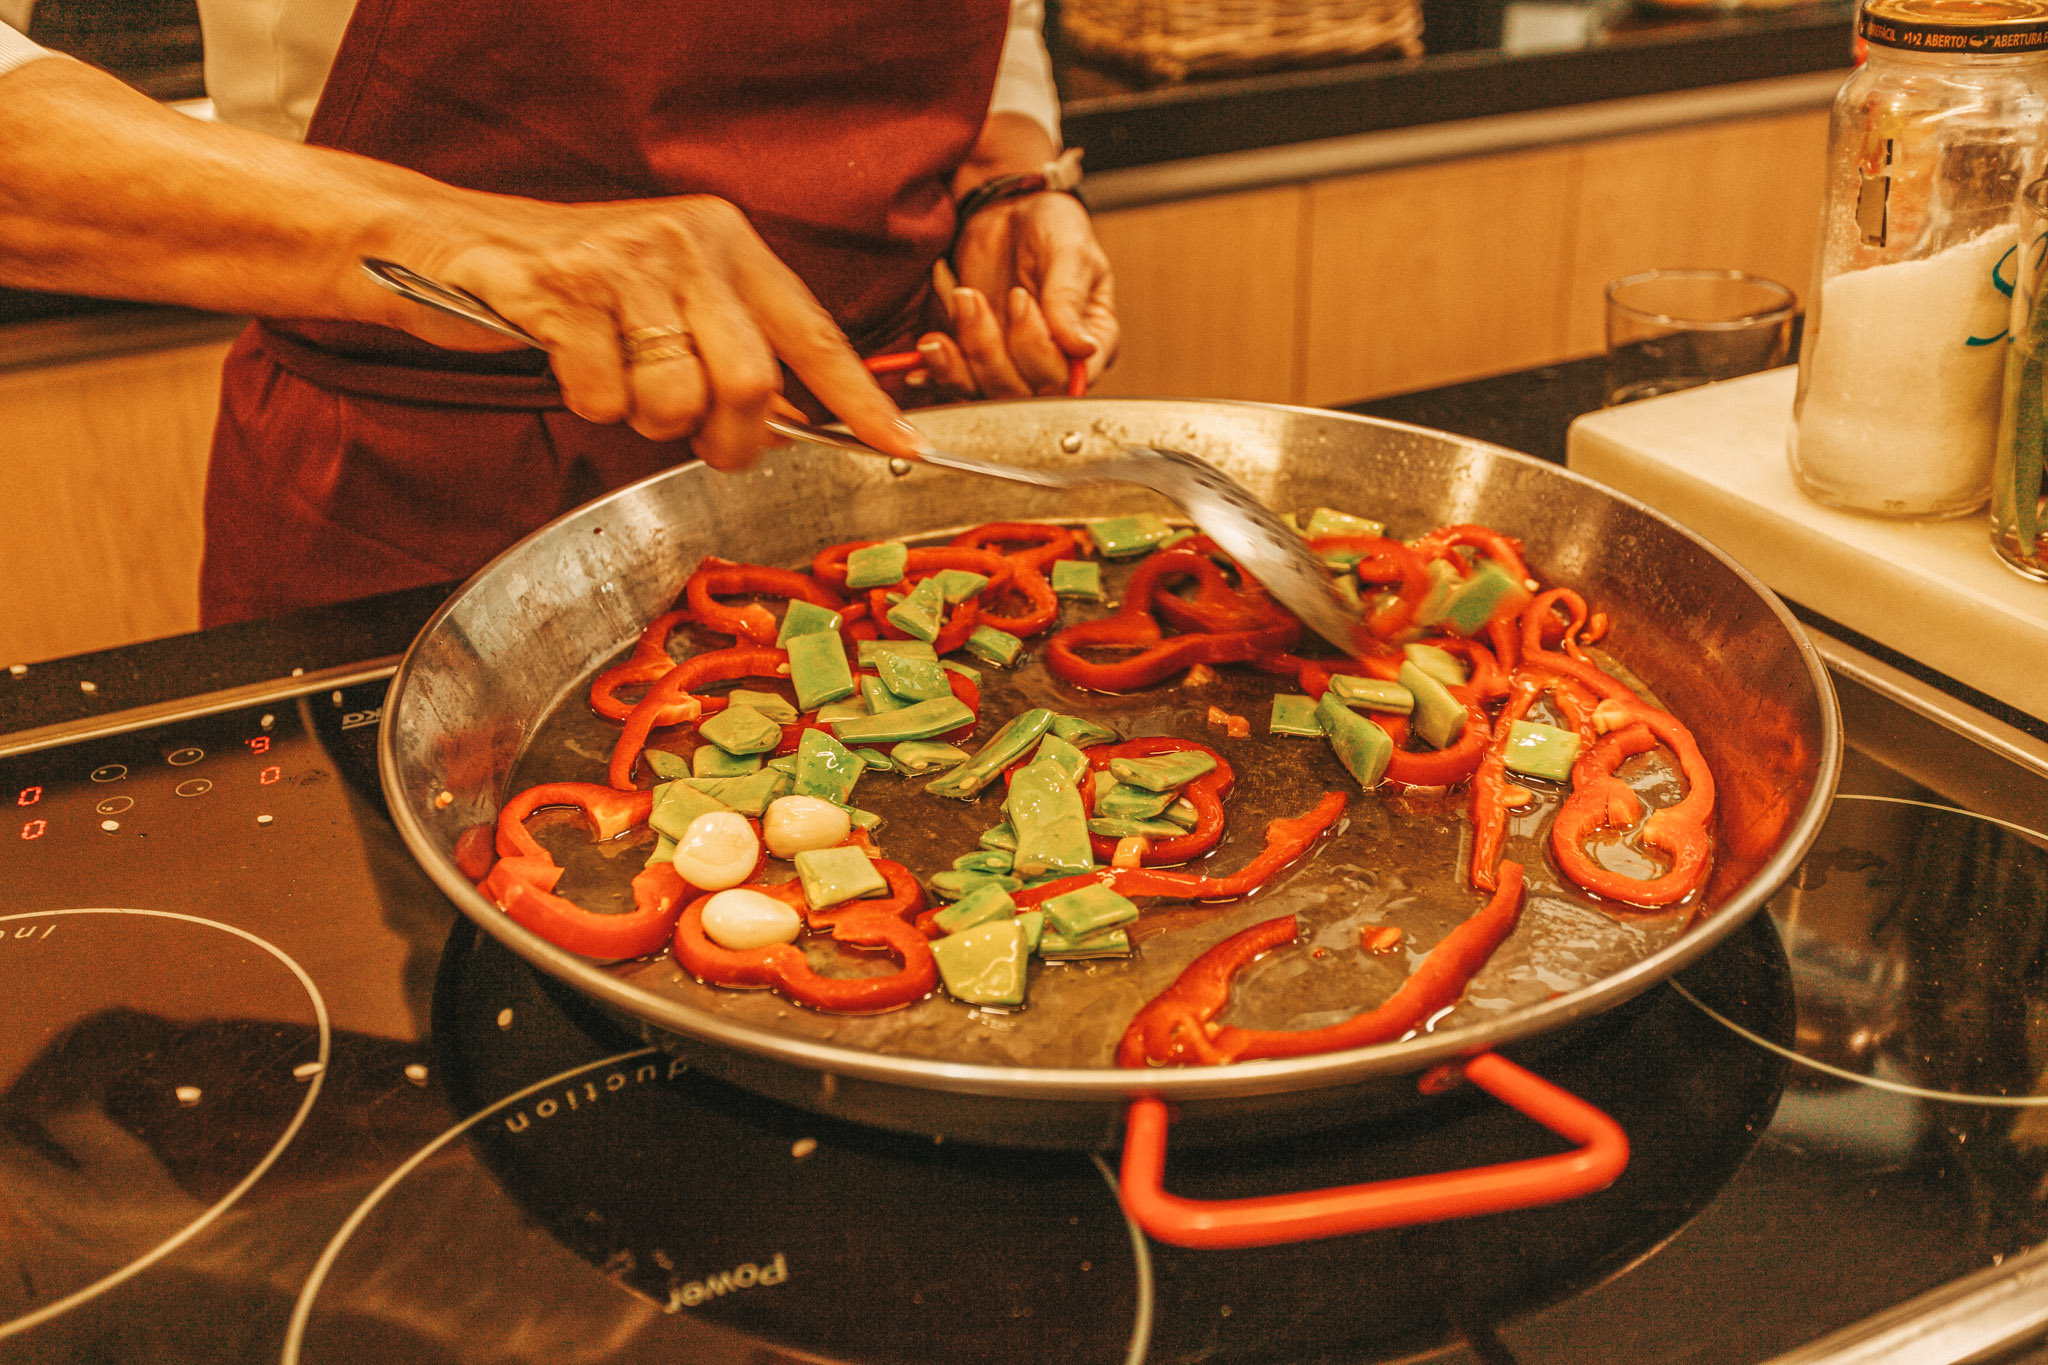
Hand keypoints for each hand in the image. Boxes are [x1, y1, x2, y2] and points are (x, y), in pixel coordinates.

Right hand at [387, 194, 924, 468]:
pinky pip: (602, 396)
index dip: (860, 399)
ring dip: (647, 419)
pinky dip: (588, 403)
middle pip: (750, 380)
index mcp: (730, 242)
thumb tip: (794, 427)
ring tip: (618, 380)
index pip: (814, 332)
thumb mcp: (673, 297)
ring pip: (675, 397)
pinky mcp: (562, 290)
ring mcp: (624, 261)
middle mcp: (687, 240)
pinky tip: (570, 362)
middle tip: (706, 445)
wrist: (459, 244)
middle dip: (731, 436)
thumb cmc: (581, 289)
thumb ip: (733, 349)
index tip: (904, 446)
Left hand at [914, 191, 1118, 398]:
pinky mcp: (977, 359)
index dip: (1038, 352)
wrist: (1009, 210)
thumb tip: (1084, 347)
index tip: (1020, 299)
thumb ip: (1070, 297)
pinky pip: (957, 382)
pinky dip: (938, 369)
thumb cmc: (1051, 226)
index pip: (1067, 379)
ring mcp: (1013, 364)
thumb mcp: (1070, 250)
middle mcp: (1054, 364)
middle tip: (975, 296)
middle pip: (1022, 393)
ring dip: (963, 354)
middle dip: (992, 350)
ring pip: (985, 391)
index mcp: (1091, 343)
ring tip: (959, 300)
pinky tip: (930, 349)